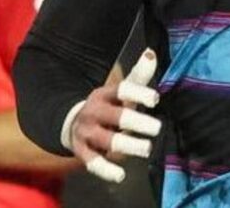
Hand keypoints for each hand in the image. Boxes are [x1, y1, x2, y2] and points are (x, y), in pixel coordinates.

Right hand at [69, 48, 161, 183]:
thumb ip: (138, 76)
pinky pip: (93, 163)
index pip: (121, 90)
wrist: (72, 122)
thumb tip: (151, 53)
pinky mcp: (82, 152)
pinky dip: (105, 170)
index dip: (138, 93)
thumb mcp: (119, 91)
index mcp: (104, 94)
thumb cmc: (107, 106)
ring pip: (106, 140)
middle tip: (156, 127)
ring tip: (146, 148)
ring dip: (126, 144)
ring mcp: (87, 132)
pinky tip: (119, 175)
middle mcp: (94, 111)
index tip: (156, 98)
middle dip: (135, 121)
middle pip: (114, 116)